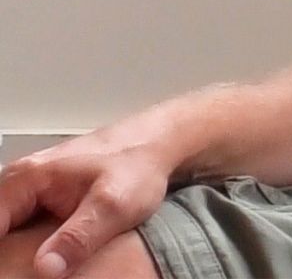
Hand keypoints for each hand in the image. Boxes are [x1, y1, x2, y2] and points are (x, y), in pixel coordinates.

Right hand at [0, 128, 175, 277]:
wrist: (156, 145)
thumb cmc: (137, 166)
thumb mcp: (114, 204)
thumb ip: (79, 236)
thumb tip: (44, 269)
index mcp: (27, 178)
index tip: (12, 272)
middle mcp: (19, 181)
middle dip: (5, 252)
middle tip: (30, 271)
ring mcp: (27, 189)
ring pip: (5, 228)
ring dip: (14, 250)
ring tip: (43, 264)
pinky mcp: (39, 198)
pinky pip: (17, 226)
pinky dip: (24, 245)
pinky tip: (50, 258)